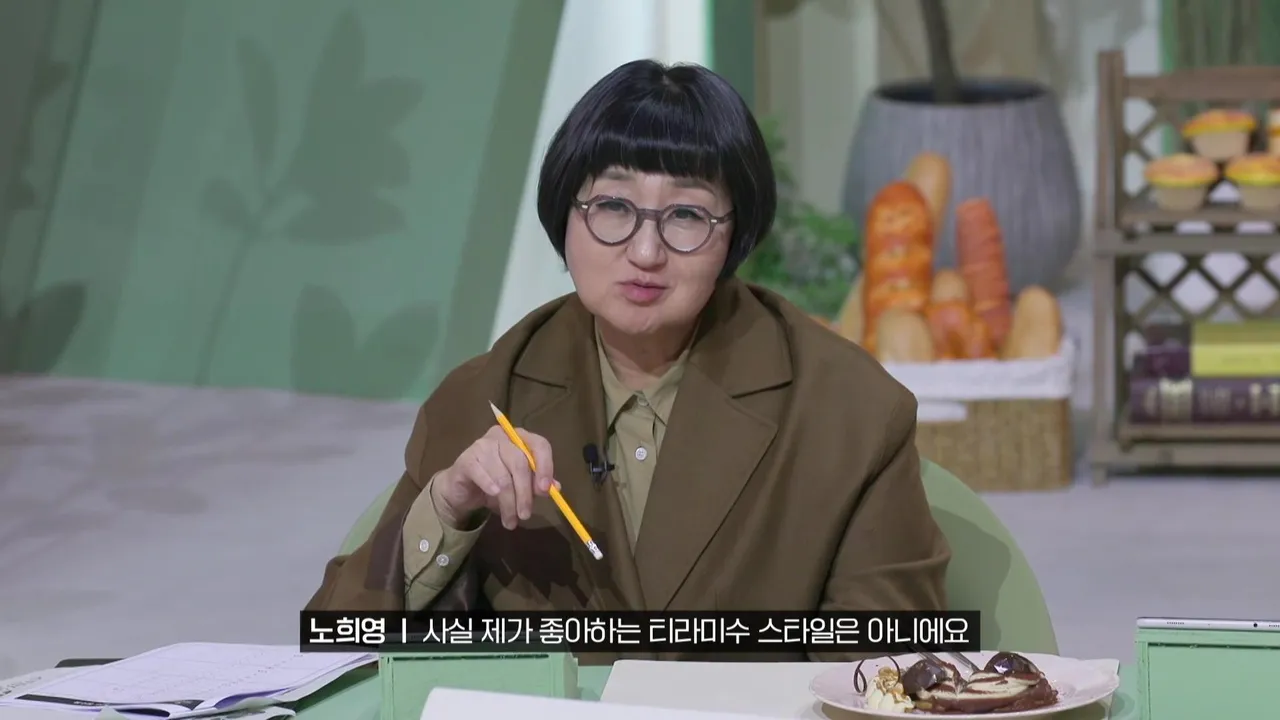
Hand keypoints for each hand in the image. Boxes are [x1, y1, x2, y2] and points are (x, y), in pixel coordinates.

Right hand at [431, 425, 555, 529]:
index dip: (545, 467)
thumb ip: (537, 483)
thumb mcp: (520, 485)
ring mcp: (482, 445)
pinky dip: (490, 486)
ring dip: (508, 502)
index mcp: (520, 438)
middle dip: (524, 493)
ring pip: (502, 475)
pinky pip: (481, 473)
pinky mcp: (466, 459)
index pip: (539, 445)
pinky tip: (493, 497)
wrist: (463, 489)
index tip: (544, 490)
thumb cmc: (496, 483)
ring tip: (511, 521)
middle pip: (520, 463)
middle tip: (525, 515)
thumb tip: (555, 487)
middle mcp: (502, 436)